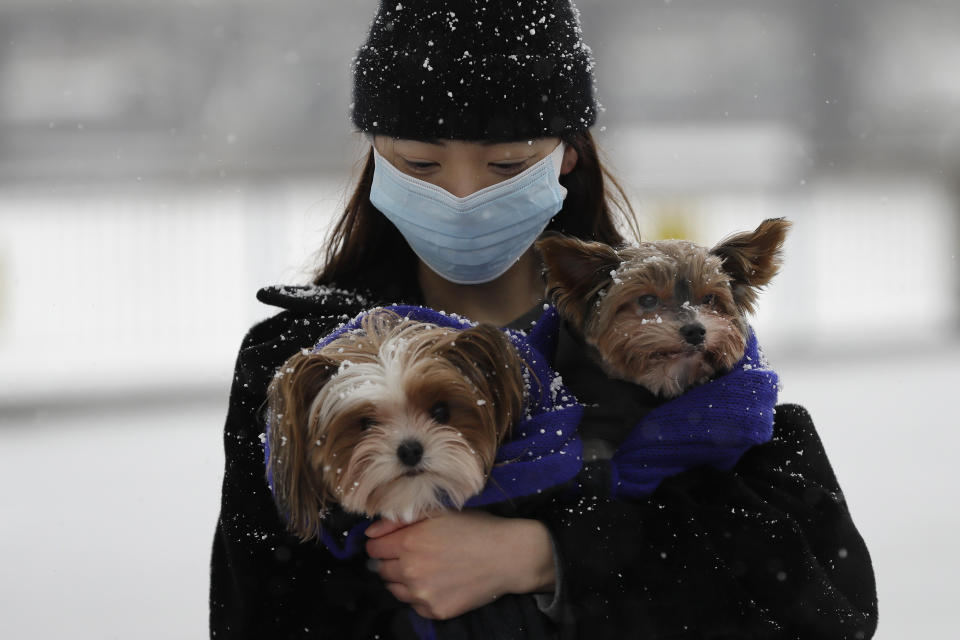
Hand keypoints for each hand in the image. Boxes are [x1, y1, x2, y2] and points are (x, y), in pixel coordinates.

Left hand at [365, 510, 555, 619]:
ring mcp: (422, 594)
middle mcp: (411, 571)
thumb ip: (399, 519)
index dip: (382, 542)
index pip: (373, 548)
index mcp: (409, 542)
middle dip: (392, 560)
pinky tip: (438, 582)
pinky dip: (419, 595)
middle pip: (380, 569)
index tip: (395, 540)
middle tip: (414, 553)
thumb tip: (370, 533)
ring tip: (426, 567)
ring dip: (402, 579)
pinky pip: (413, 605)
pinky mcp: (435, 611)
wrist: (508, 556)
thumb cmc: (475, 528)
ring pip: (393, 589)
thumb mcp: (438, 512)